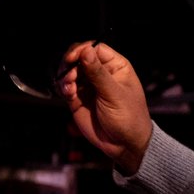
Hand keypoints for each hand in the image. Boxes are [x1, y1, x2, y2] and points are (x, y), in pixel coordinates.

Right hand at [55, 40, 153, 176]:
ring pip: (70, 72)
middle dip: (71, 64)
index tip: (72, 58)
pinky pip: (66, 87)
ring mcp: (89, 86)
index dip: (82, 50)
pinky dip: (64, 88)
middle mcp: (101, 73)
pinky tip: (68, 94)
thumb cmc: (129, 117)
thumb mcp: (114, 94)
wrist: (124, 145)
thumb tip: (86, 50)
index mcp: (115, 66)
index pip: (95, 48)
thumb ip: (98, 73)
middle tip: (69, 76)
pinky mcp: (78, 99)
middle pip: (79, 58)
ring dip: (66, 77)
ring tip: (70, 88)